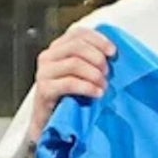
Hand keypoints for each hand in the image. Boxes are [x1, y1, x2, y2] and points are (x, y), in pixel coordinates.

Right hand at [27, 27, 115, 145]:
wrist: (51, 124)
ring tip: (104, 86)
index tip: (113, 52)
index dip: (98, 39)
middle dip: (97, 58)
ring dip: (94, 74)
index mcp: (58, 48)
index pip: (78, 33)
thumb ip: (92, 61)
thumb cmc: (70, 98)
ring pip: (74, 63)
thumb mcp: (83, 75)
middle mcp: (48, 56)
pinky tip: (97, 93)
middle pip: (77, 46)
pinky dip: (87, 87)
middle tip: (108, 72)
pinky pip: (69, 83)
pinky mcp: (44, 89)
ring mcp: (44, 72)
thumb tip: (113, 54)